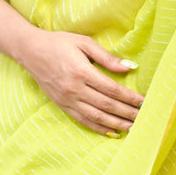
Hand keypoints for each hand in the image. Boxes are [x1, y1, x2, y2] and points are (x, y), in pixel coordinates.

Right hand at [18, 29, 143, 135]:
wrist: (30, 51)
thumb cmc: (59, 43)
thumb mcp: (84, 43)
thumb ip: (107, 57)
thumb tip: (129, 67)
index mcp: (82, 72)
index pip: (112, 89)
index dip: (130, 97)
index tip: (144, 101)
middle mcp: (75, 89)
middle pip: (107, 105)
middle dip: (127, 113)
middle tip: (144, 117)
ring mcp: (67, 99)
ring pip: (96, 117)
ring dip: (116, 124)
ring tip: (132, 127)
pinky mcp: (62, 105)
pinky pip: (83, 120)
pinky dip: (98, 127)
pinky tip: (111, 131)